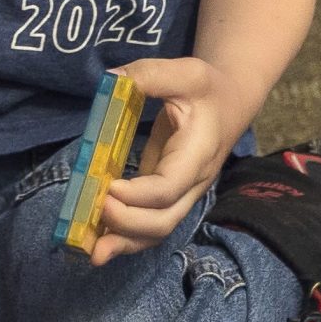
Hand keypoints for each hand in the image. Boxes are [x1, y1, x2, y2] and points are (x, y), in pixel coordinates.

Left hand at [90, 56, 245, 264]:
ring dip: (123, 243)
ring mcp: (181, 195)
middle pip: (164, 221)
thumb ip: (150, 75)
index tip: (108, 187)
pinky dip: (123, 236)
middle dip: (127, 224)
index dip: (138, 195)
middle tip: (95, 209)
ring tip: (90, 249)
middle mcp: (192, 183)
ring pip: (156, 231)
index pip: (169, 187)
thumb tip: (111, 80)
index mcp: (198, 154)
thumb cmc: (207, 89)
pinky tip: (96, 241)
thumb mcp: (186, 72)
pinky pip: (148, 225)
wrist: (230, 104)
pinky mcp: (166, 197)